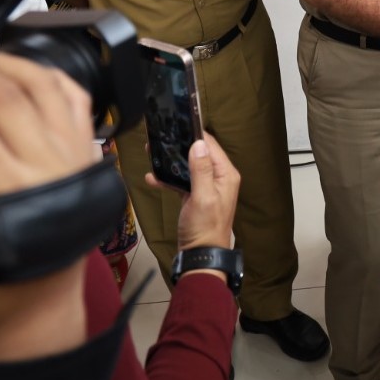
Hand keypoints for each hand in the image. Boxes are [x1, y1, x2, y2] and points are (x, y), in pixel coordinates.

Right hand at [146, 133, 239, 251]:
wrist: (200, 255)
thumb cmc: (205, 228)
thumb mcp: (203, 196)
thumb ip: (201, 170)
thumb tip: (199, 143)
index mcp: (226, 174)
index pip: (211, 146)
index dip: (195, 134)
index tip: (177, 124)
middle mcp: (219, 178)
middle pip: (199, 153)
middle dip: (180, 145)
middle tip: (161, 138)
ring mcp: (206, 187)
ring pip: (188, 166)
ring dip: (172, 161)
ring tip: (153, 153)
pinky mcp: (195, 195)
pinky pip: (182, 180)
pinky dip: (168, 178)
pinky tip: (153, 178)